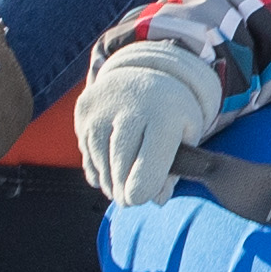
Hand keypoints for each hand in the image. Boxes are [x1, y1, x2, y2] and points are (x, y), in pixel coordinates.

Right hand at [72, 45, 218, 208]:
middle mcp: (131, 109)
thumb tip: (156, 199)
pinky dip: (98, 166)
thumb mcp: (186, 137)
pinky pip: (86, 154)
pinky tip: (110, 162)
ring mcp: (103, 108)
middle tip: (130, 197)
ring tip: (122, 179)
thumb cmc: (172, 113)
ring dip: (110, 181)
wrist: (145, 72)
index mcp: (164, 117)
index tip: (143, 195)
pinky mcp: (84, 110)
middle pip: (119, 174)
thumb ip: (175, 171)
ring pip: (100, 166)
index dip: (143, 193)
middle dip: (125, 192)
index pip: (144, 176)